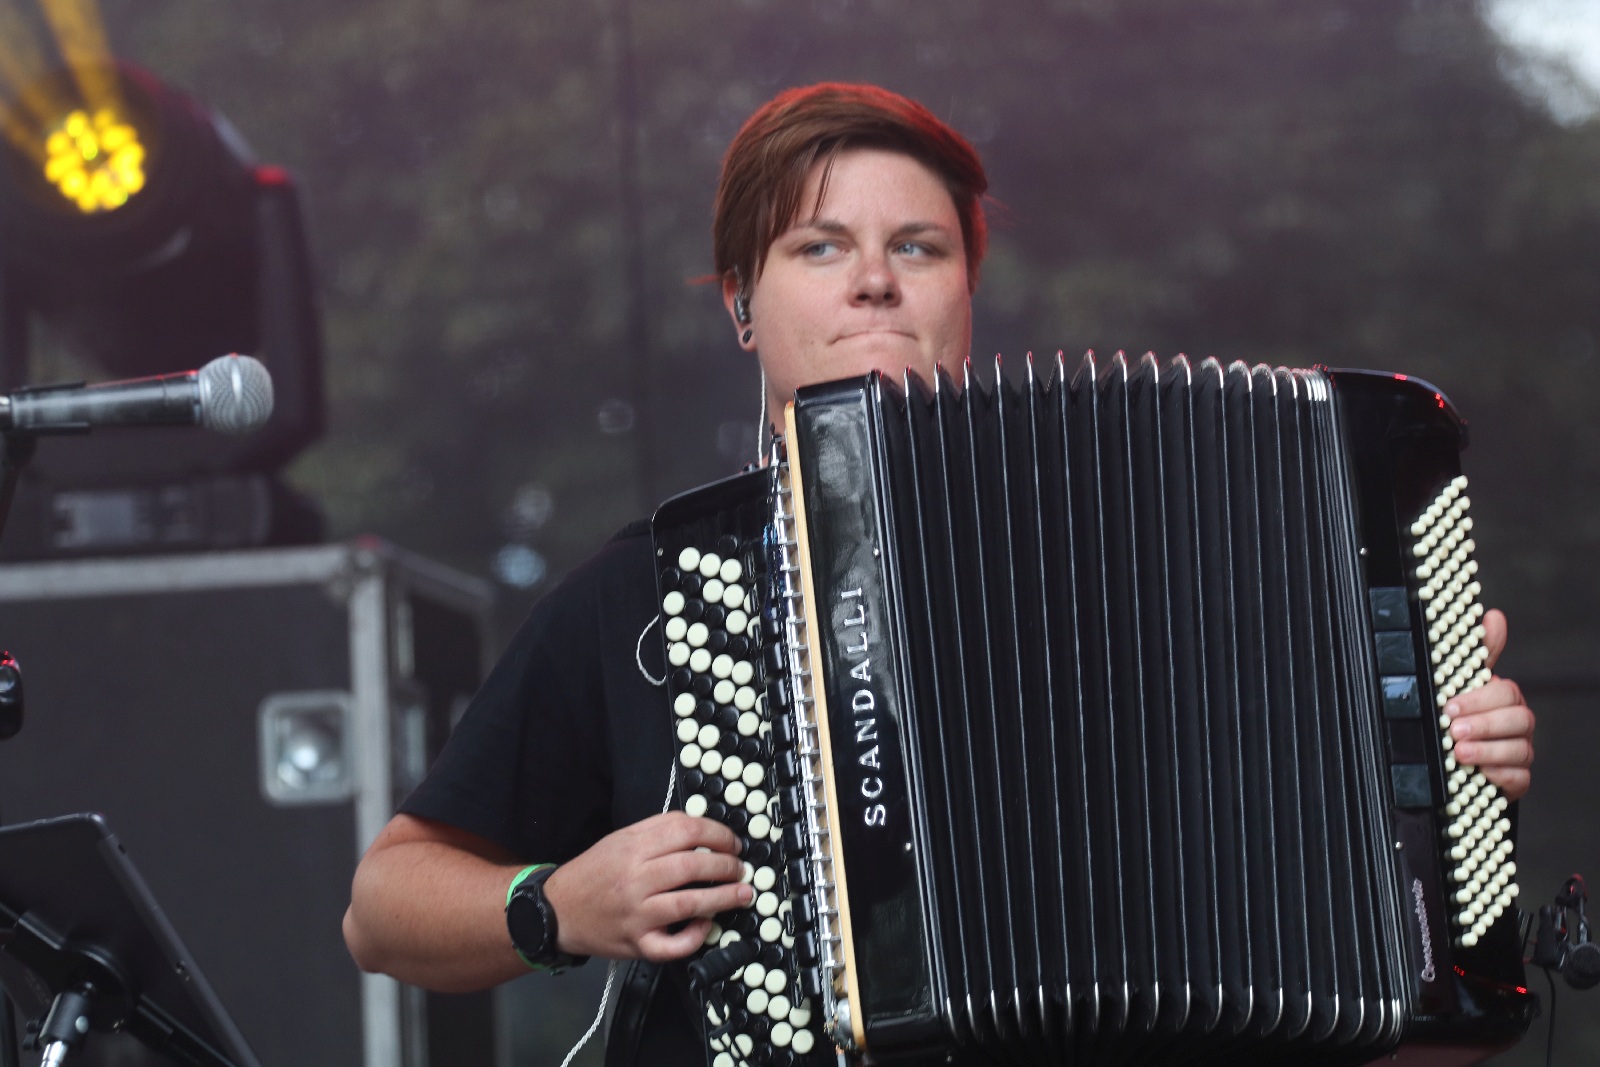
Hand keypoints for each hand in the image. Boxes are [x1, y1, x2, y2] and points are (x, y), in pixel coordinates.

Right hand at [542, 812, 752, 961]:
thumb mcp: (619, 839)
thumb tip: (700, 826)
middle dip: (726, 866)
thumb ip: (657, 830)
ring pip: (688, 904)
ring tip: (742, 893)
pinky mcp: (636, 944)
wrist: (558, 911)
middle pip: (691, 867)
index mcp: (632, 848)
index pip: (684, 831)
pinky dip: (695, 936)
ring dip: (723, 898)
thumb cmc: (593, 873)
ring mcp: (636, 914)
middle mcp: (635, 880)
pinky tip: (706, 925)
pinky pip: (673, 945)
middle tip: (741, 868)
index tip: (732, 842)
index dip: (717, 834)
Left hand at [1445, 608, 1533, 800]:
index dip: (1479, 699)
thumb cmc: (1463, 717)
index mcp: (1505, 700)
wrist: (1456, 762)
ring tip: (1458, 752)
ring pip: (1519, 750)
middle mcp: (1517, 725)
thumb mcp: (1463, 684)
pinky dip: (1499, 774)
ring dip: (1487, 750)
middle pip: (1518, 720)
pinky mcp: (1516, 780)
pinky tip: (1479, 771)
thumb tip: (1494, 616)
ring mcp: (1519, 752)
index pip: (1506, 692)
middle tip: (1454, 730)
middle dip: (1484, 725)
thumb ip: (1479, 654)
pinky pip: (1519, 778)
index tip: (1450, 705)